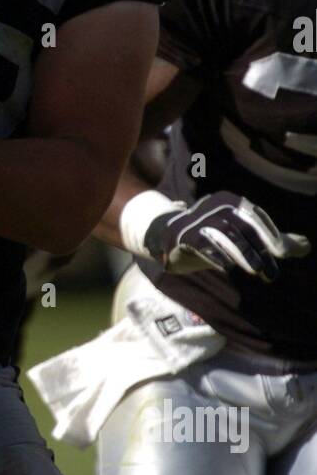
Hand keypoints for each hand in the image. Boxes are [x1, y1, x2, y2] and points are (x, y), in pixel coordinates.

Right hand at [143, 192, 310, 280]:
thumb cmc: (215, 237)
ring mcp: (198, 219)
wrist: (170, 237)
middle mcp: (215, 205)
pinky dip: (217, 257)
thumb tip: (306, 246)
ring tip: (255, 271)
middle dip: (260, 251)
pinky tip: (227, 269)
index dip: (270, 236)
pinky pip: (203, 245)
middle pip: (243, 228)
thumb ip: (274, 241)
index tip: (283, 255)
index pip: (256, 217)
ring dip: (242, 255)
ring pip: (225, 236)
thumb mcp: (245, 237)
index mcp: (231, 201)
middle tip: (272, 274)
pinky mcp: (184, 235)